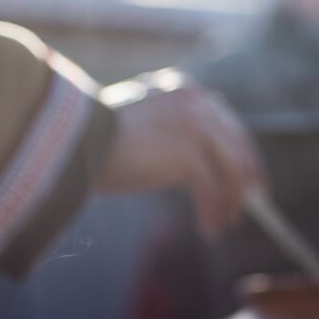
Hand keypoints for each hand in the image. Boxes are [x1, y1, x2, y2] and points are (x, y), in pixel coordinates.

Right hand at [96, 69, 265, 240]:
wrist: (71, 139)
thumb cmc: (91, 137)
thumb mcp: (138, 123)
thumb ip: (169, 129)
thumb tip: (192, 163)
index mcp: (183, 89)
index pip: (226, 122)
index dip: (241, 152)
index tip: (247, 176)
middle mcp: (194, 102)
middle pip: (237, 145)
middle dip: (246, 180)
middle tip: (246, 207)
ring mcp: (195, 127)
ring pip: (231, 172)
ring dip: (230, 203)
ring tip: (223, 225)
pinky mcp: (188, 155)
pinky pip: (213, 190)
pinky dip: (213, 212)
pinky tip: (207, 230)